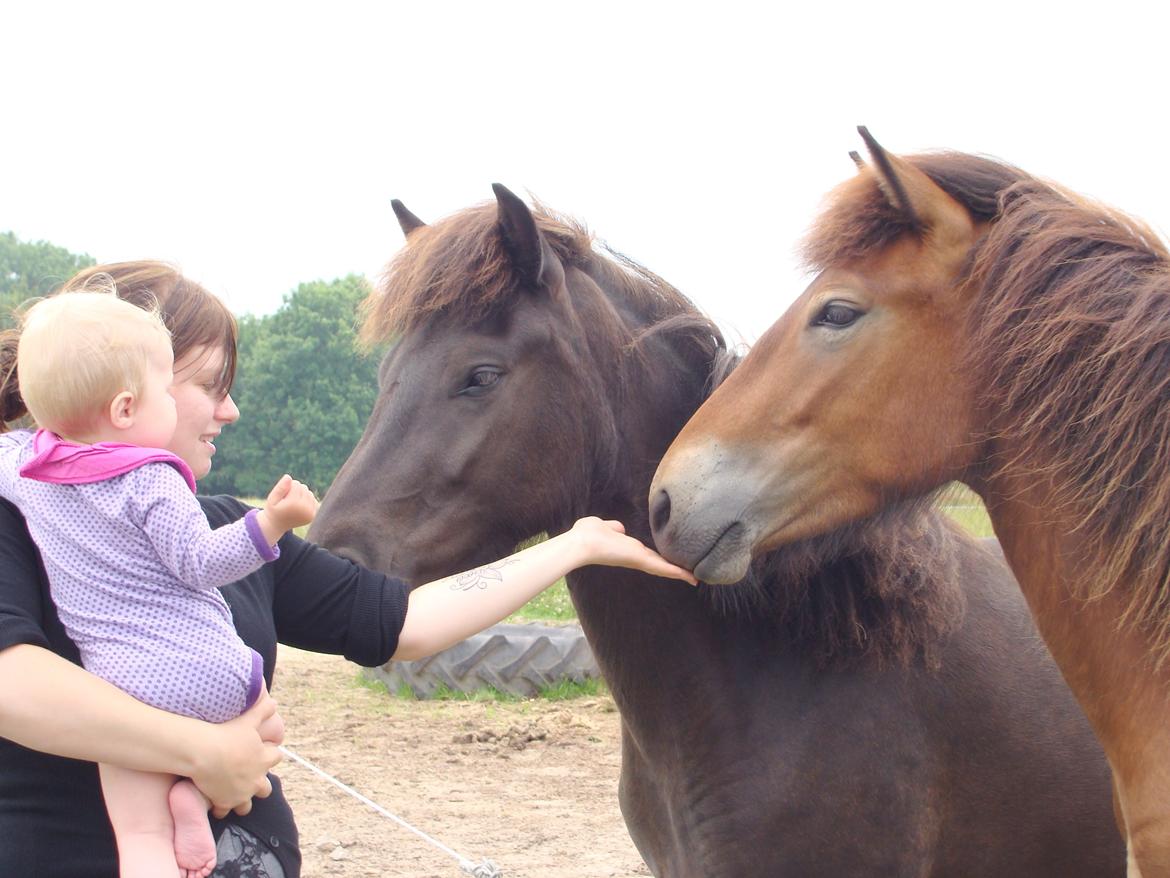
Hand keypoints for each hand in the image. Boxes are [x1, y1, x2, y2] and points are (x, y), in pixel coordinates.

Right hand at [193, 692, 283, 817]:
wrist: (204, 753)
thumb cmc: (227, 734)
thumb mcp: (248, 718)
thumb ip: (263, 709)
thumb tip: (273, 702)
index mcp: (265, 760)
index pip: (276, 758)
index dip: (269, 754)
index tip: (260, 752)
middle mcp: (257, 780)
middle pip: (266, 789)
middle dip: (259, 784)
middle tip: (247, 777)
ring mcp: (241, 794)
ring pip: (247, 806)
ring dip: (242, 800)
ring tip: (234, 794)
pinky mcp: (224, 803)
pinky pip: (224, 812)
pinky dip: (220, 807)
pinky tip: (215, 802)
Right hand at [258, 474, 318, 542]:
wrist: (277, 525)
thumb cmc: (274, 509)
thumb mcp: (272, 498)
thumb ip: (280, 488)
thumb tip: (289, 477)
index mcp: (294, 504)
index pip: (296, 484)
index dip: (288, 487)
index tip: (282, 496)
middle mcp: (304, 509)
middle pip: (303, 487)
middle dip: (295, 490)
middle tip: (287, 501)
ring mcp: (310, 513)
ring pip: (309, 492)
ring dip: (301, 495)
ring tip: (292, 504)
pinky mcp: (313, 515)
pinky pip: (313, 499)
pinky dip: (306, 501)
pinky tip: (298, 507)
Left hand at [570, 517, 697, 584]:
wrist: (581, 543)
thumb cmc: (587, 534)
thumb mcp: (604, 526)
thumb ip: (614, 527)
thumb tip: (619, 529)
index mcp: (627, 549)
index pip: (647, 555)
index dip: (659, 558)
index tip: (670, 561)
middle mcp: (634, 557)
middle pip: (658, 564)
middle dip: (673, 569)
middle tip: (689, 575)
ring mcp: (638, 560)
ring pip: (662, 567)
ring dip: (679, 573)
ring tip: (694, 578)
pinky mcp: (640, 560)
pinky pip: (662, 567)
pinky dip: (677, 573)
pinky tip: (691, 578)